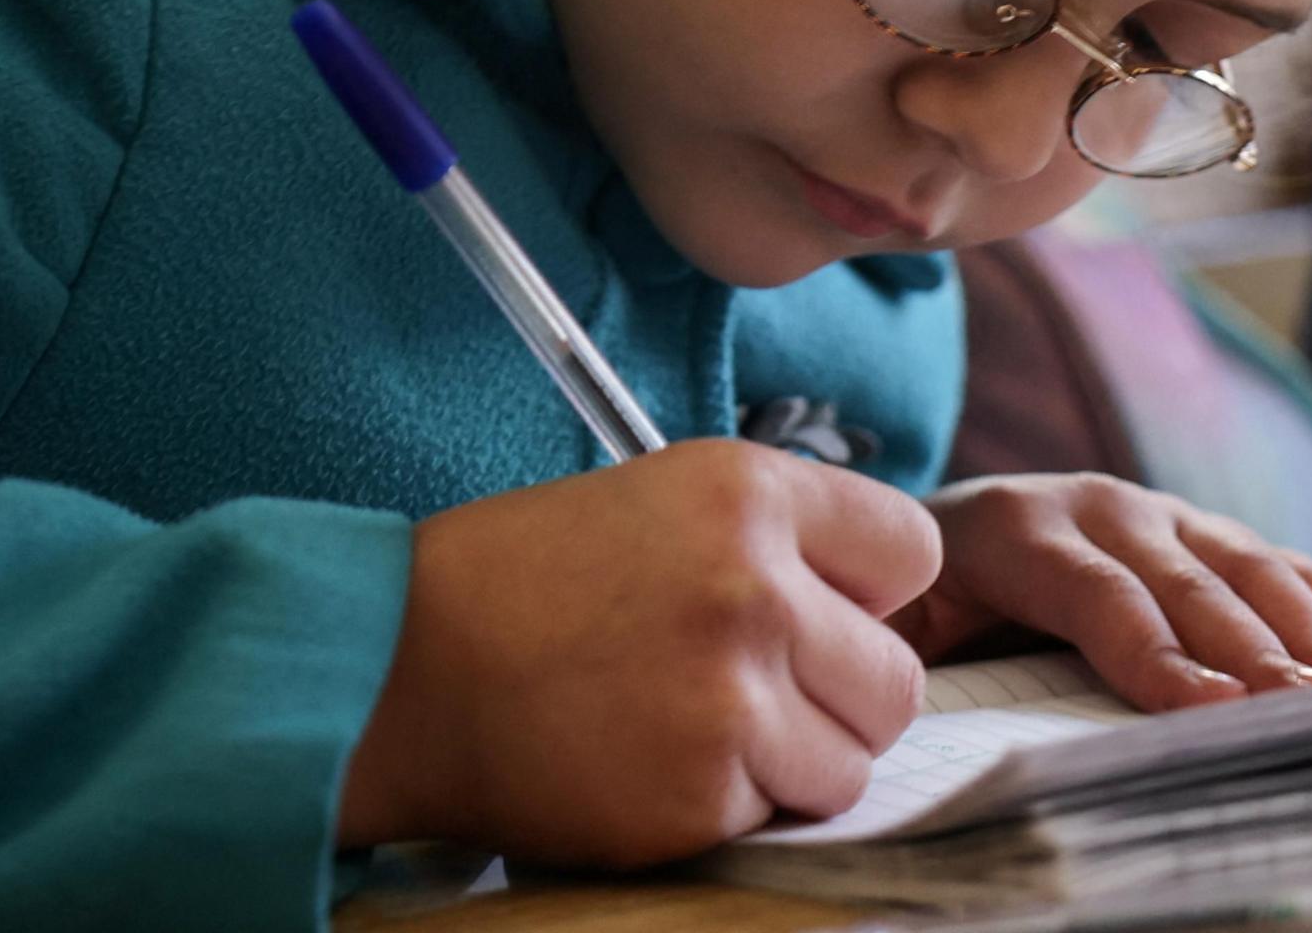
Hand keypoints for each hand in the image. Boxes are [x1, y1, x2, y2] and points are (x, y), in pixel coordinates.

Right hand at [339, 440, 940, 864]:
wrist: (400, 666)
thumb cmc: (514, 582)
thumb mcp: (650, 502)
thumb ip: (766, 540)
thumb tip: (870, 607)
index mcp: (744, 492)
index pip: (911, 552)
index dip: (864, 595)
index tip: (815, 613)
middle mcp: (755, 587)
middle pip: (897, 680)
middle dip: (836, 699)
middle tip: (747, 693)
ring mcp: (734, 698)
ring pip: (848, 764)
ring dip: (788, 766)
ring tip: (690, 730)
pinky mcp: (703, 793)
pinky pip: (774, 819)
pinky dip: (723, 809)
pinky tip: (648, 764)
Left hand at [891, 475, 1311, 711]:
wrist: (917, 533)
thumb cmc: (906, 603)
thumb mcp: (890, 623)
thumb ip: (913, 651)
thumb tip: (927, 699)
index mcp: (1012, 530)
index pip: (1097, 594)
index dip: (1155, 652)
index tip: (1211, 709)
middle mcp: (1097, 507)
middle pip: (1189, 587)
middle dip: (1255, 655)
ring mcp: (1160, 515)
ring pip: (1251, 572)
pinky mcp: (1205, 535)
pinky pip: (1286, 571)